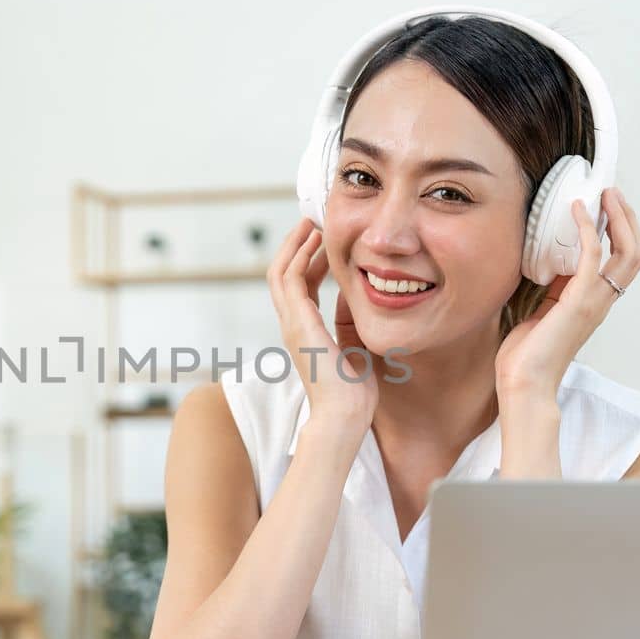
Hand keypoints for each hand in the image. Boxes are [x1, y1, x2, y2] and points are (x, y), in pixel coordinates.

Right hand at [267, 219, 378, 429]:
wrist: (344, 416)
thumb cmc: (353, 394)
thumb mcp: (355, 349)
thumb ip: (352, 324)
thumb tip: (359, 299)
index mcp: (305, 332)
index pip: (300, 288)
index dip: (308, 262)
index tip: (322, 242)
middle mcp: (292, 325)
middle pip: (281, 275)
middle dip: (295, 246)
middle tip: (311, 222)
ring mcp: (292, 324)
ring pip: (280, 272)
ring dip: (294, 244)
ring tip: (311, 223)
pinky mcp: (298, 323)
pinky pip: (292, 279)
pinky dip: (299, 256)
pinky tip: (314, 241)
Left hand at [495, 187, 639, 396]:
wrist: (524, 384)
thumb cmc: (527, 356)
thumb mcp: (542, 311)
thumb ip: (552, 288)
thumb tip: (550, 261)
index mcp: (595, 303)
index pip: (622, 261)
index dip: (620, 230)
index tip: (606, 205)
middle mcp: (602, 301)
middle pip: (635, 252)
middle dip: (627, 218)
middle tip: (611, 193)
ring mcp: (594, 302)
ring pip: (628, 253)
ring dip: (619, 218)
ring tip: (605, 195)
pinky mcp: (579, 302)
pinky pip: (593, 257)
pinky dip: (588, 230)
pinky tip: (577, 212)